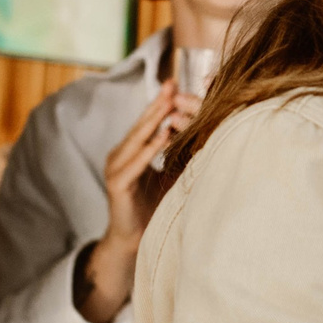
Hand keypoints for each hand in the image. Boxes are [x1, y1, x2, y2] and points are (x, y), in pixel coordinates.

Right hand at [105, 82, 182, 248]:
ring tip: (170, 102)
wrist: (134, 239)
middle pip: (141, 125)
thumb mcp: (170, 175)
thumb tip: (207, 135)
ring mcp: (116, 168)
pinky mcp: (117, 183)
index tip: (175, 84)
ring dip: (154, 120)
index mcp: (131, 151)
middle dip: (158, 104)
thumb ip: (180, 156)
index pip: (147, 122)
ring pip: (137, 139)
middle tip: (172, 84)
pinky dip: (150, 148)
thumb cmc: (153, 207)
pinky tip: (163, 135)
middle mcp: (120, 155)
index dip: (160, 104)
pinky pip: (136, 162)